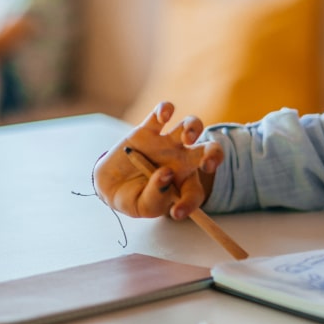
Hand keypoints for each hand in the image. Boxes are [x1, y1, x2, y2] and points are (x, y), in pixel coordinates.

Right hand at [93, 101, 222, 219]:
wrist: (108, 183)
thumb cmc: (132, 196)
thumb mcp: (141, 206)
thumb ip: (155, 197)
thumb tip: (166, 175)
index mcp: (184, 182)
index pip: (195, 192)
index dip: (190, 203)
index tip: (176, 213)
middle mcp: (182, 160)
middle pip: (209, 150)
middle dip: (214, 153)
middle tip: (206, 163)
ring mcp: (167, 143)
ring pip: (192, 125)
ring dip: (193, 127)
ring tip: (185, 138)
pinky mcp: (148, 129)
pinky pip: (162, 112)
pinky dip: (166, 109)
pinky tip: (163, 118)